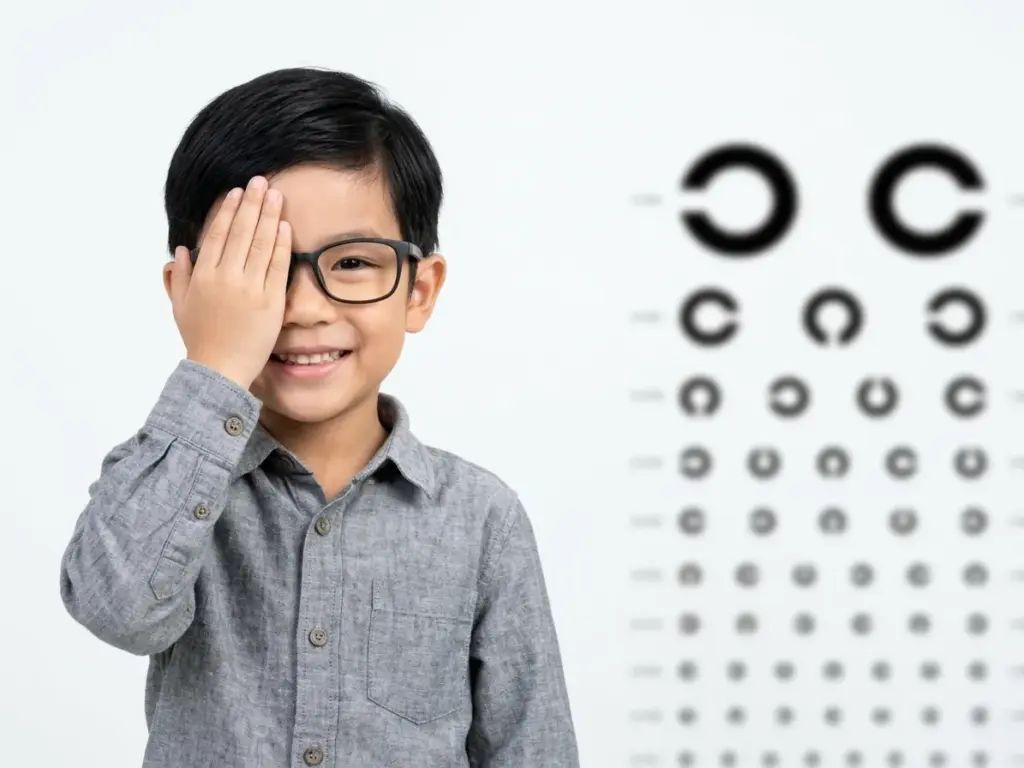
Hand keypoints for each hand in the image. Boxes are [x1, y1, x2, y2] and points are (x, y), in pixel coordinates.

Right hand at [169, 176, 290, 389]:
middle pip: (241, 231)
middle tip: (261, 182)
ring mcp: (249, 288)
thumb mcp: (180, 307)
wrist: (219, 369)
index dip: (228, 210)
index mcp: (203, 276)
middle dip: (252, 203)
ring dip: (269, 216)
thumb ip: (179, 277)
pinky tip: (285, 226)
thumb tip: (180, 251)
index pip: (218, 234)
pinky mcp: (270, 302)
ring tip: (276, 195)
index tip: (237, 192)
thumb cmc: (200, 340)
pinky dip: (281, 244)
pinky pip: (277, 267)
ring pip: (260, 244)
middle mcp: (225, 277)